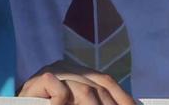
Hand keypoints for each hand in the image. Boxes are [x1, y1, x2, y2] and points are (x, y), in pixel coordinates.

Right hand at [20, 61, 137, 104]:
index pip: (106, 81)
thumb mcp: (75, 102)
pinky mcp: (38, 80)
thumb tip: (130, 104)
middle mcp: (65, 67)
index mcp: (78, 73)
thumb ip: (94, 100)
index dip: (123, 98)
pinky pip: (59, 89)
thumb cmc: (48, 104)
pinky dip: (63, 102)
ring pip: (83, 90)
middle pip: (98, 86)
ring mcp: (51, 72)